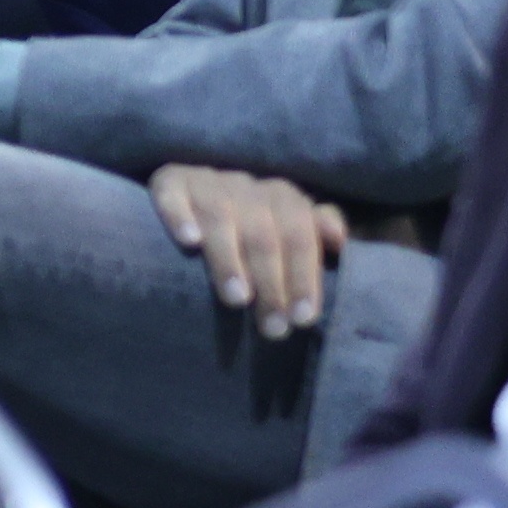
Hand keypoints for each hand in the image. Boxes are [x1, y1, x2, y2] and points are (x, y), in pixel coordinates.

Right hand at [151, 165, 347, 336]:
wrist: (192, 199)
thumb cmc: (248, 229)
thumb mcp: (287, 230)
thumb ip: (314, 233)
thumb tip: (338, 240)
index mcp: (281, 197)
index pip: (300, 235)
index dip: (304, 276)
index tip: (302, 319)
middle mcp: (245, 185)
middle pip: (263, 234)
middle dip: (271, 283)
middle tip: (272, 327)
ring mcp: (207, 182)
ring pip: (221, 217)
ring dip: (230, 259)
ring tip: (236, 299)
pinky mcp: (169, 180)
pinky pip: (173, 194)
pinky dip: (181, 216)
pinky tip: (189, 242)